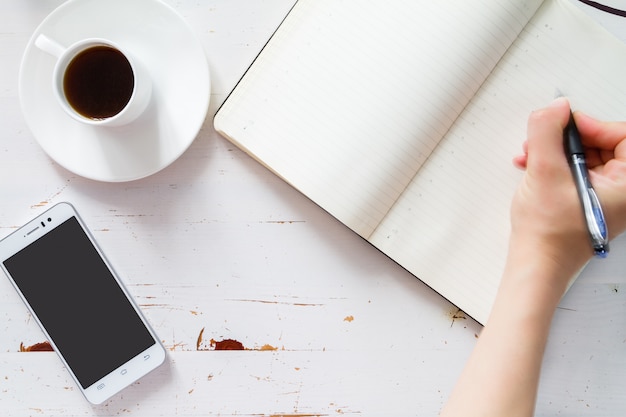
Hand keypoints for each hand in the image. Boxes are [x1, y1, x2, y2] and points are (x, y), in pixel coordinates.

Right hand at [511, 98, 625, 278]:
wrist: (536, 263)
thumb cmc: (549, 234)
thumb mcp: (544, 171)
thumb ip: (548, 132)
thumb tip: (556, 108)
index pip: (622, 136)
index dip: (592, 125)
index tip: (565, 123)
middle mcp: (622, 191)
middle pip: (603, 144)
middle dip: (567, 138)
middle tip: (544, 138)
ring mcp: (605, 197)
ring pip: (585, 157)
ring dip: (555, 150)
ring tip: (531, 154)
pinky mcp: (587, 202)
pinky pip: (575, 171)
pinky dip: (553, 165)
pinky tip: (532, 166)